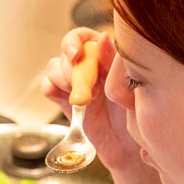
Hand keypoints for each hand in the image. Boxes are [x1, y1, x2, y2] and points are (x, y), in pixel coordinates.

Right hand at [42, 28, 140, 171]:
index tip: (76, 55)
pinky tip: (71, 103)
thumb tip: (102, 37)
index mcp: (104, 55)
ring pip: (53, 67)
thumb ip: (113, 61)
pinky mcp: (63, 99)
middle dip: (72, 68)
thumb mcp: (128, 84)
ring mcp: (74, 82)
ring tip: (86, 99)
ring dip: (65, 81)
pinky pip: (47, 86)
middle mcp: (87, 65)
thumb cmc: (135, 114)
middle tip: (90, 88)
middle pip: (66, 51)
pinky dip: (53, 91)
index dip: (75, 42)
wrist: (128, 147)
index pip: (82, 37)